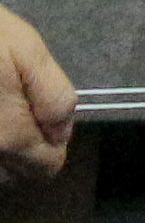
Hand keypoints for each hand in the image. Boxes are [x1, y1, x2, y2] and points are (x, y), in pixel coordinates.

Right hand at [0, 6, 75, 174]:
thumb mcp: (28, 50)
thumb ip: (55, 95)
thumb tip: (61, 131)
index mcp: (12, 135)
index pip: (49, 166)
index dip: (54, 139)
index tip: (43, 112)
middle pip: (20, 172)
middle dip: (27, 146)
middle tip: (18, 104)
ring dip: (3, 148)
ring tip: (0, 108)